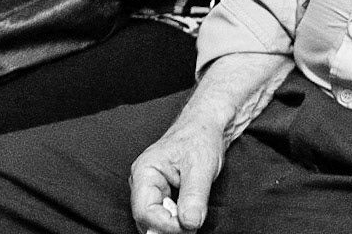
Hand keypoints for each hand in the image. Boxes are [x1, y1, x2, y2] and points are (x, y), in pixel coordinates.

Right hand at [130, 117, 225, 233]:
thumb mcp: (201, 166)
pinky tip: (190, 215)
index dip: (166, 225)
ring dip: (173, 225)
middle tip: (193, 227)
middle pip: (146, 219)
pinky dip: (177, 220)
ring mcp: (151, 189)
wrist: (209, 126)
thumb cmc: (201, 138)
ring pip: (155, 219)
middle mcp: (142, 182)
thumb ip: (194, 196)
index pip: (145, 211)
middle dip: (169, 227)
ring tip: (193, 218)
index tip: (189, 227)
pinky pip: (165, 214)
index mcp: (144, 172)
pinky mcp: (163, 194)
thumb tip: (190, 224)